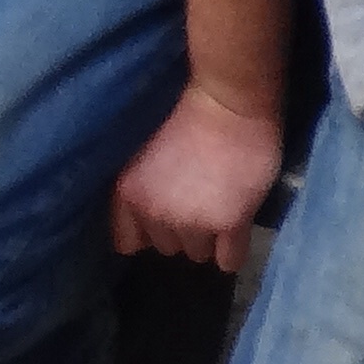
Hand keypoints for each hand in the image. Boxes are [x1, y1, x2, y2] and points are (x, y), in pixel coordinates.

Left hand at [111, 80, 279, 268]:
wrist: (227, 101)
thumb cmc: (184, 114)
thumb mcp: (140, 152)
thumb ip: (139, 187)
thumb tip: (144, 217)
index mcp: (128, 193)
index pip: (127, 243)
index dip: (147, 233)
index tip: (161, 221)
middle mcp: (156, 213)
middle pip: (167, 247)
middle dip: (180, 230)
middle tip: (197, 201)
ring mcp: (193, 221)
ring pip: (197, 253)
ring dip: (207, 237)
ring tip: (218, 206)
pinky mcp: (230, 223)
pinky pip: (229, 261)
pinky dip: (232, 251)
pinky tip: (235, 229)